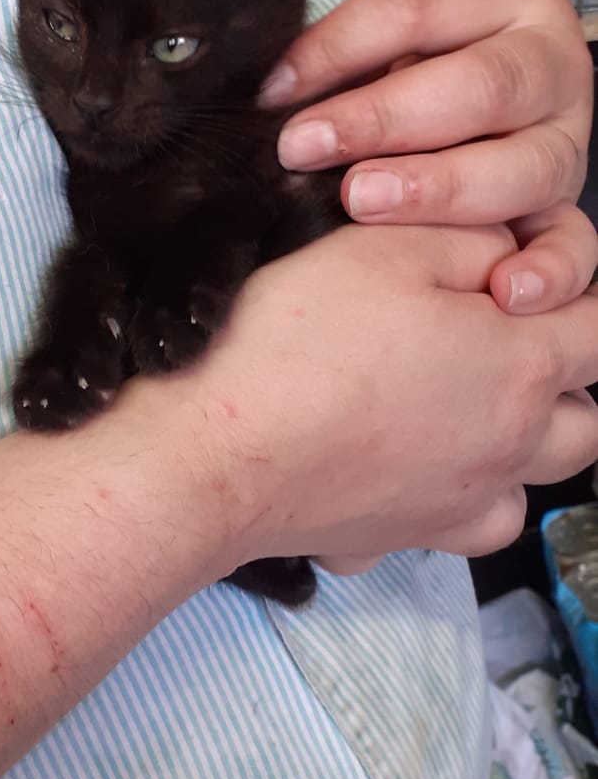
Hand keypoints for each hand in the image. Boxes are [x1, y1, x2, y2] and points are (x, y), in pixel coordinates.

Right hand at [154, 222, 597, 566]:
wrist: (217, 455)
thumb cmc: (295, 346)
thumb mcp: (388, 245)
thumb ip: (473, 238)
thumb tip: (506, 252)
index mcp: (522, 367)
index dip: (571, 291)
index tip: (521, 278)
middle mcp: (509, 449)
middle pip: (586, 421)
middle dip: (562, 378)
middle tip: (502, 340)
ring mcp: (459, 507)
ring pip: (532, 484)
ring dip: (520, 446)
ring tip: (462, 407)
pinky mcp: (402, 540)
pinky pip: (458, 528)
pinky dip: (453, 499)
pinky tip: (408, 465)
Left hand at [260, 0, 595, 313]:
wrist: (475, 114)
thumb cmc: (412, 74)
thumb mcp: (384, 44)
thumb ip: (341, 58)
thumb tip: (266, 92)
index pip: (423, 7)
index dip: (342, 46)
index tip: (273, 90)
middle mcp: (551, 63)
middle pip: (482, 85)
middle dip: (384, 118)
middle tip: (305, 146)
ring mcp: (566, 139)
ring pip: (525, 165)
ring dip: (439, 188)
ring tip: (362, 202)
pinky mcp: (568, 207)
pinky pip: (574, 244)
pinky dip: (546, 270)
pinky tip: (503, 292)